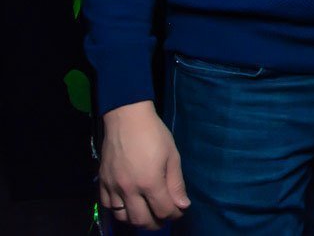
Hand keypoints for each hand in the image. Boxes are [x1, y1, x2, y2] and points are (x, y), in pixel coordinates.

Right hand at [99, 101, 189, 229]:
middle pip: (141, 220)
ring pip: (122, 217)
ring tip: (147, 212)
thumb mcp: (172, 156)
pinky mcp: (102, 182)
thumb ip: (176, 183)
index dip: (174, 214)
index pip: (163, 211)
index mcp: (150, 182)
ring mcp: (113, 187)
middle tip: (164, 216)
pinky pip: (107, 206)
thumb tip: (183, 205)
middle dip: (156, 223)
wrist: (127, 118)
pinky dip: (119, 210)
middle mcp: (129, 189)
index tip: (179, 210)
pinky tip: (128, 204)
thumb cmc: (154, 134)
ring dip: (136, 219)